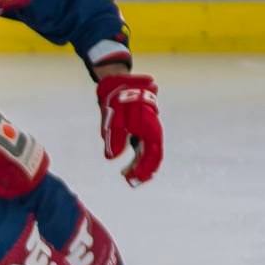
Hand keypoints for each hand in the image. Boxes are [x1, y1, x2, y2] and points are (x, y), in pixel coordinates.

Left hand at [96, 72, 161, 186]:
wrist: (119, 82)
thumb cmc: (118, 99)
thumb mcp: (114, 118)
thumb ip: (115, 138)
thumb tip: (111, 157)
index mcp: (150, 128)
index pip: (153, 153)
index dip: (146, 168)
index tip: (134, 179)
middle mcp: (152, 130)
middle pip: (153, 156)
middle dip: (144, 171)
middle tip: (131, 183)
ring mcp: (147, 130)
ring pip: (147, 153)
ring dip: (139, 166)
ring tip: (126, 177)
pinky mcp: (140, 129)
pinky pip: (142, 148)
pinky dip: (136, 158)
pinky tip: (127, 167)